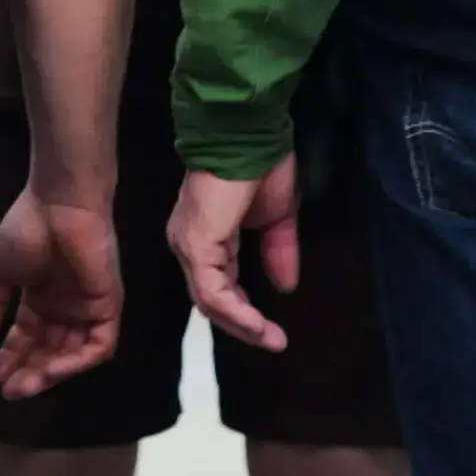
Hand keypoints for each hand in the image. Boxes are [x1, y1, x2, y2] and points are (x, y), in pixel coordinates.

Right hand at [0, 184, 122, 397]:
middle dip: (29, 371)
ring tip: (25, 385)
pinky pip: (98, 346)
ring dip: (50, 372)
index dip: (11, 357)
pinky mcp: (108, 307)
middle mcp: (65, 306)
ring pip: (72, 353)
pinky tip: (52, 370)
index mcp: (41, 296)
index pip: (28, 336)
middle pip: (49, 349)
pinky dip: (76, 362)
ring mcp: (87, 307)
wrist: (59, 205)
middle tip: (9, 391)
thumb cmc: (27, 229)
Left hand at [167, 158, 294, 356]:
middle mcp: (189, 244)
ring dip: (242, 324)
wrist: (251, 134)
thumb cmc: (261, 166)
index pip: (218, 285)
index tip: (271, 330)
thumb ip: (278, 252)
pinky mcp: (197, 244)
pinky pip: (213, 290)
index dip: (243, 310)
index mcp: (205, 237)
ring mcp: (189, 245)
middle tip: (273, 341)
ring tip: (271, 339)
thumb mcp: (277, 217)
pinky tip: (259, 324)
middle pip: (210, 300)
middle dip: (242, 325)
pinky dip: (237, 311)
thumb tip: (285, 288)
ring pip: (209, 301)